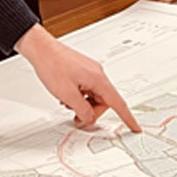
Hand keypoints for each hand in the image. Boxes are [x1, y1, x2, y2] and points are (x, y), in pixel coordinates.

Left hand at [14, 24, 140, 132]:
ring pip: (94, 96)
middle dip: (91, 111)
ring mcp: (90, 71)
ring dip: (83, 104)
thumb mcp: (67, 94)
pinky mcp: (83, 70)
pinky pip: (87, 88)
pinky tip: (67, 96)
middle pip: (103, 101)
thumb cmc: (52, 65)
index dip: (127, 117)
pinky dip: (79, 96)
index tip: (135, 127)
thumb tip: (89, 118)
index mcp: (98, 79)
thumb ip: (81, 110)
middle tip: (76, 116)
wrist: (41, 49)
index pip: (118, 103)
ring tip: (67, 103)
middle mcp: (97, 74)